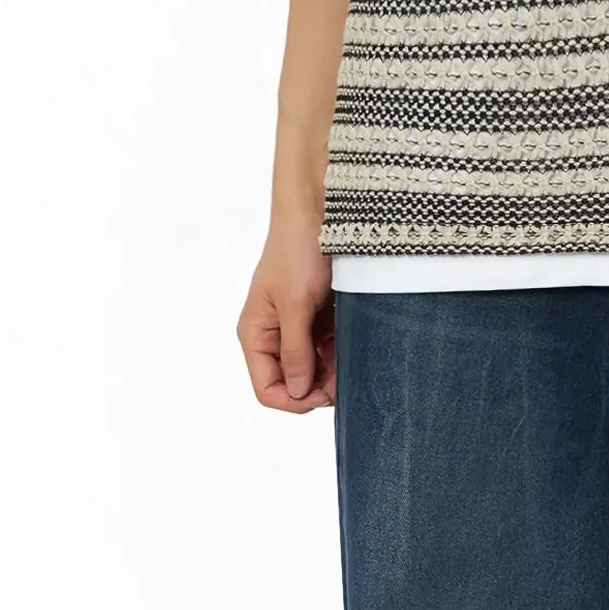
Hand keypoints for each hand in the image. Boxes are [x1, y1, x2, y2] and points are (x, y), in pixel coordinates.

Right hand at [237, 223, 335, 411]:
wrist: (317, 210)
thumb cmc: (297, 250)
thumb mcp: (295, 303)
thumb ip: (295, 350)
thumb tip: (297, 393)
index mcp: (256, 334)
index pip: (267, 388)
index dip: (294, 399)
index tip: (324, 394)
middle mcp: (273, 334)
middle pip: (292, 382)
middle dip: (318, 385)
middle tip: (345, 378)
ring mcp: (295, 325)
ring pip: (313, 367)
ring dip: (332, 368)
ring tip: (351, 357)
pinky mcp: (316, 315)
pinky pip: (327, 346)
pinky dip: (339, 349)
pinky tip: (352, 341)